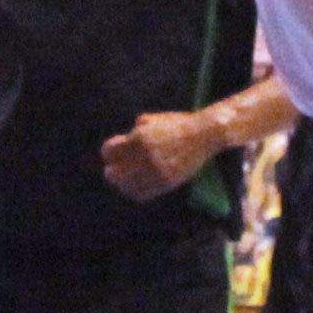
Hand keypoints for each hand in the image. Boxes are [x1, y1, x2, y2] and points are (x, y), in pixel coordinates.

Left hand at [103, 104, 233, 199]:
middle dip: (112, 170)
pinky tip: (134, 187)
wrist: (203, 135)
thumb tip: (124, 141)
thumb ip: (135, 130)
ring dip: (121, 183)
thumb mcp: (152, 119)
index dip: (108, 152)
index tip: (111, 153)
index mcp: (140, 138)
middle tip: (112, 169)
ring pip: (126, 186)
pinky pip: (142, 194)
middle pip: (114, 173)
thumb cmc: (178, 124)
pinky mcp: (166, 182)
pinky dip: (134, 192)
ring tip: (122, 181)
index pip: (109, 152)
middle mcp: (146, 157)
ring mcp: (156, 172)